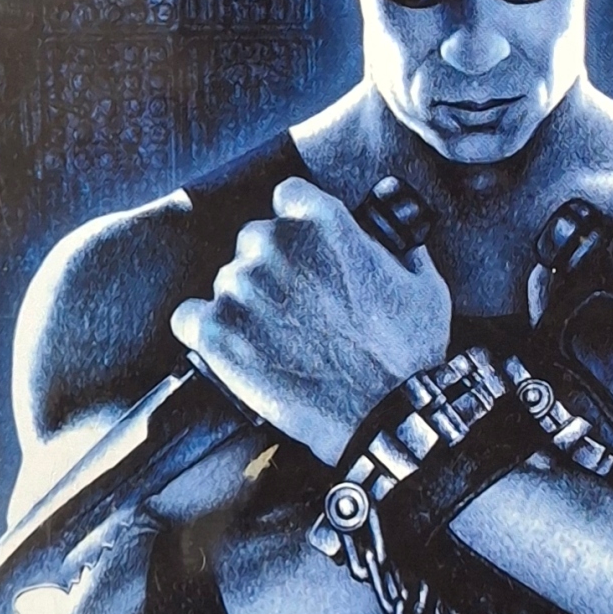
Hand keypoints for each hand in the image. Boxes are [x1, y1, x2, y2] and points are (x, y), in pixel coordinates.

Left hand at [170, 178, 453, 464]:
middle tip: (296, 307)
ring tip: (275, 340)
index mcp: (324, 221)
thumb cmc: (407, 353)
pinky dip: (204, 331)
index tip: (306, 252)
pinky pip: (188, 317)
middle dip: (273, 268)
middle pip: (255, 239)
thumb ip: (399, 245)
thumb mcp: (424, 283)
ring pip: (227, 280)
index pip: (288, 197)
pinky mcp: (216, 333)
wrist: (382, 417)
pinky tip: (232, 349)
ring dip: (244, 304)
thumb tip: (387, 231)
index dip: (298, 225)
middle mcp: (276, 243)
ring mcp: (241, 287)